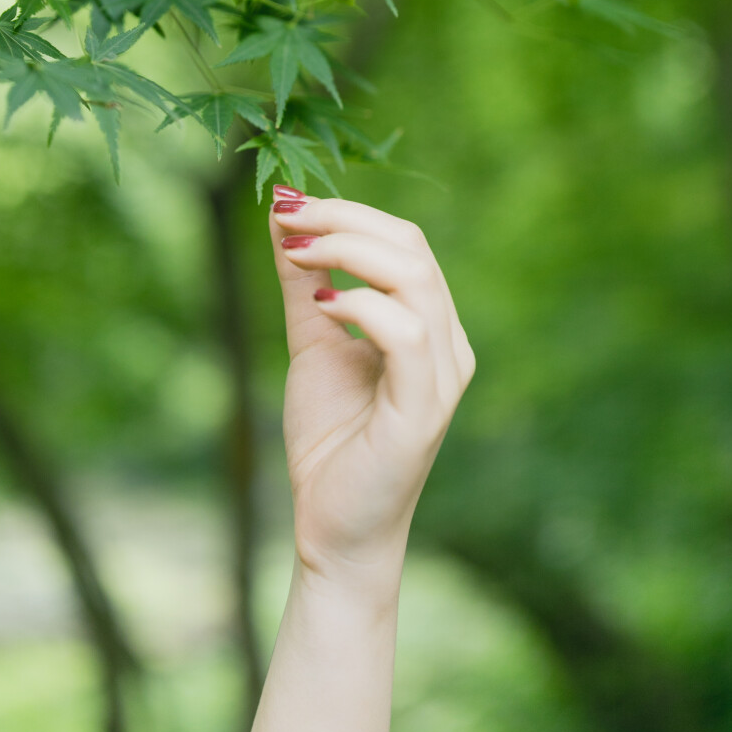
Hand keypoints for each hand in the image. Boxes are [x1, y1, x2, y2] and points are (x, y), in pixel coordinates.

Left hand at [269, 186, 474, 587]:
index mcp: (431, 326)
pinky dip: (361, 306)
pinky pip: (406, 336)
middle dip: (344, 219)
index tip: (286, 203)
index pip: (405, 242)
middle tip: (287, 217)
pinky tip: (321, 305)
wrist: (331, 528)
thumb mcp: (311, 341)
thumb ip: (303, 280)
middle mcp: (449, 346)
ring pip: (415, 279)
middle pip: (412, 248)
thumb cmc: (331, 439)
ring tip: (296, 253)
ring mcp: (442, 378)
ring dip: (348, 252)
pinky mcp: (422, 411)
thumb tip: (282, 213)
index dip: (347, 212)